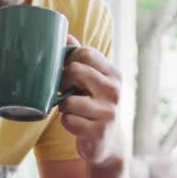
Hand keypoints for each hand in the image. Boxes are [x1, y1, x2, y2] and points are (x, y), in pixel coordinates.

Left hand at [60, 35, 123, 169]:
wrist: (109, 143)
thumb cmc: (95, 106)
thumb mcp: (93, 80)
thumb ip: (81, 59)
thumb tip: (65, 34)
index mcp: (113, 73)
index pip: (85, 53)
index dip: (68, 61)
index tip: (67, 72)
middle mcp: (114, 90)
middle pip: (75, 71)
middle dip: (62, 82)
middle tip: (65, 91)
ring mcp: (108, 112)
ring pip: (68, 101)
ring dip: (63, 107)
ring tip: (73, 110)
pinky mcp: (99, 132)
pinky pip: (68, 121)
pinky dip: (67, 123)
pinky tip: (77, 125)